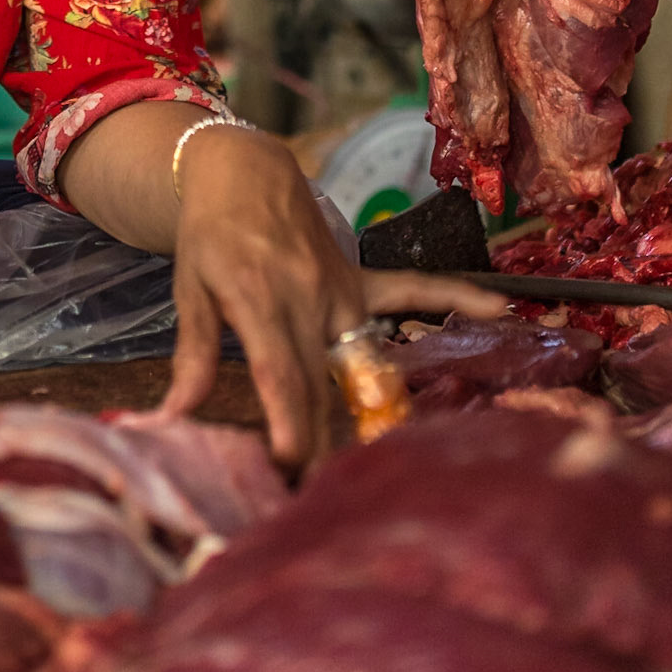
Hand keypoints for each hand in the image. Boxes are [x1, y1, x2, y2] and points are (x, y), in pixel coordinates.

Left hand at [162, 126, 506, 467]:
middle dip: (321, 443)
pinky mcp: (359, 281)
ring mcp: (341, 290)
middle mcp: (307, 297)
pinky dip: (454, 297)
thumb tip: (172, 416)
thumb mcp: (190, 288)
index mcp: (257, 299)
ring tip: (380, 472)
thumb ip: (192, 353)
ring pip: (360, 363)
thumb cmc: (210, 234)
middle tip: (319, 500)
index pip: (277, 367)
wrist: (244, 171)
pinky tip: (499, 310)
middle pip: (321, 382)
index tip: (290, 458)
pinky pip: (411, 290)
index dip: (286, 415)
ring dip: (368, 417)